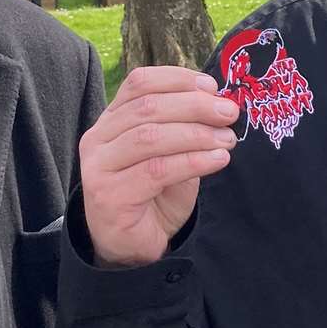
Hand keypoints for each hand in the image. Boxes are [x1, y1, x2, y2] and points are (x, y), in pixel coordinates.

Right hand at [79, 66, 240, 267]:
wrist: (133, 247)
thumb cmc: (154, 196)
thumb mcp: (172, 153)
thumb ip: (186, 127)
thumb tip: (221, 102)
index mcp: (111, 120)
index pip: (139, 83)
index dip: (178, 80)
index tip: (213, 87)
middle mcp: (98, 139)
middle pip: (147, 107)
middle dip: (195, 106)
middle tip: (229, 113)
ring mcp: (99, 168)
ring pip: (150, 137)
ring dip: (196, 134)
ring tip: (227, 140)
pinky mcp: (109, 196)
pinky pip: (156, 171)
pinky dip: (192, 161)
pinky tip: (217, 160)